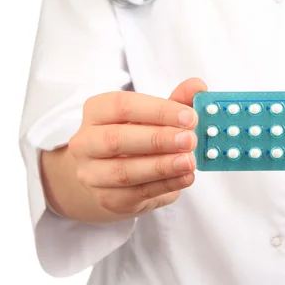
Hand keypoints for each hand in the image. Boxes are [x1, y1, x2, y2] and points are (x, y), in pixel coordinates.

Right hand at [68, 78, 206, 215]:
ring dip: (162, 166)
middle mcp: (87, 142)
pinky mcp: (107, 198)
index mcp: (97, 111)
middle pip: (117, 139)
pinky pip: (136, 193)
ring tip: (189, 162)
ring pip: (124, 171)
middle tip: (190, 139)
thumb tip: (198, 86)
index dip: (158, 111)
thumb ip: (176, 100)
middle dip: (158, 139)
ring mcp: (92, 173)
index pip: (123, 106)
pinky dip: (165, 185)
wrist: (107, 176)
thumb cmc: (134, 136)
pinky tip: (186, 177)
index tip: (189, 116)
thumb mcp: (153, 115)